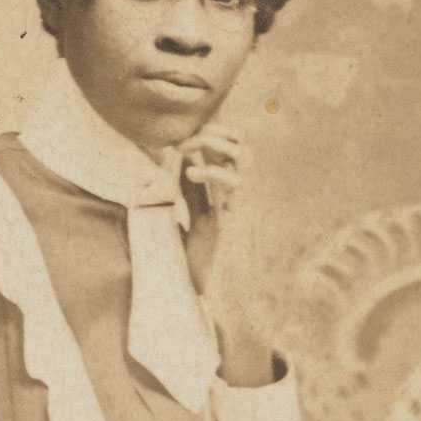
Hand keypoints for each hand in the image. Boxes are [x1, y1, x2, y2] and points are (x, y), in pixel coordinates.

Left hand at [181, 125, 245, 297]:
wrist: (197, 291)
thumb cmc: (192, 255)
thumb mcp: (187, 212)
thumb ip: (187, 187)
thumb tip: (179, 155)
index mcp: (224, 192)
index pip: (230, 149)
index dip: (216, 132)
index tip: (187, 130)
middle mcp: (233, 197)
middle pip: (240, 148)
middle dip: (216, 133)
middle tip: (184, 139)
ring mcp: (234, 208)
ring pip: (241, 161)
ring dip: (213, 146)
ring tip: (185, 148)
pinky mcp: (227, 221)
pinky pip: (229, 189)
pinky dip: (211, 172)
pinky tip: (191, 170)